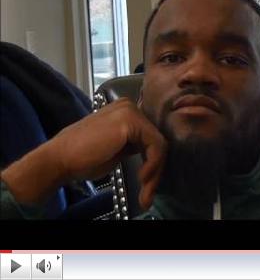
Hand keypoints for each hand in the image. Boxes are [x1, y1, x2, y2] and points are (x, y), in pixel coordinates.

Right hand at [1, 98, 166, 210]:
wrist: (59, 159)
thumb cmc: (83, 157)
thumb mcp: (117, 149)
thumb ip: (134, 144)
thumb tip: (154, 153)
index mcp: (126, 111)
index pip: (150, 136)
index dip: (153, 162)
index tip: (147, 185)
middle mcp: (130, 106)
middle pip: (157, 140)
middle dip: (156, 170)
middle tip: (147, 194)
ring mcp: (131, 111)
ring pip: (159, 144)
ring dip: (155, 172)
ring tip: (145, 192)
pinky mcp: (131, 121)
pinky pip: (156, 145)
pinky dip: (153, 165)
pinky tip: (142, 178)